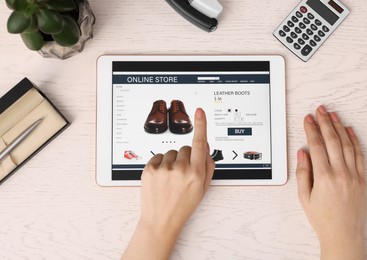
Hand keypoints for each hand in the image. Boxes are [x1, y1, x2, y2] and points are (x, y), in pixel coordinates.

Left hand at [122, 108, 214, 259]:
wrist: (161, 220)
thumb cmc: (183, 206)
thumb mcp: (202, 189)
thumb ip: (207, 166)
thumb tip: (204, 147)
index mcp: (195, 174)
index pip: (199, 143)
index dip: (201, 125)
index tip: (200, 112)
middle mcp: (180, 169)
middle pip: (185, 148)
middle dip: (186, 157)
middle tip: (183, 173)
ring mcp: (164, 169)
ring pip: (172, 152)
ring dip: (173, 161)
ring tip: (171, 178)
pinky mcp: (150, 169)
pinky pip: (158, 157)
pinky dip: (161, 164)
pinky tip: (162, 178)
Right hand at [296, 105, 366, 259]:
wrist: (343, 234)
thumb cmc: (322, 218)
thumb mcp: (304, 197)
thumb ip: (302, 172)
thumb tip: (302, 153)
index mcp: (323, 177)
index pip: (316, 146)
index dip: (311, 130)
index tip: (307, 119)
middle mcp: (340, 173)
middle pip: (332, 141)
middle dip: (324, 122)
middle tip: (319, 110)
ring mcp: (353, 175)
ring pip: (347, 144)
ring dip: (339, 127)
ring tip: (332, 115)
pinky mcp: (362, 179)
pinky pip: (360, 155)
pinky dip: (355, 141)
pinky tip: (350, 131)